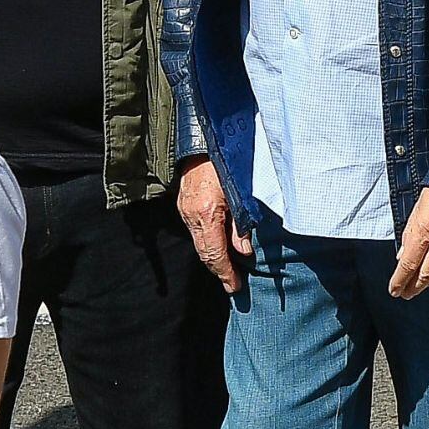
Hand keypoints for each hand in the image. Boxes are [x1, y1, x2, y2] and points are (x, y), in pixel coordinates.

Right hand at [176, 156, 249, 293]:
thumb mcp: (240, 193)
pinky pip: (195, 231)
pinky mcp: (184, 204)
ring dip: (213, 256)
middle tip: (232, 283)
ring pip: (199, 243)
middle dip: (219, 270)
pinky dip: (207, 242)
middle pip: (204, 253)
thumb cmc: (225, 164)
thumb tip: (244, 253)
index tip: (235, 287)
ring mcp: (185, 210)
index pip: (214, 254)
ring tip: (228, 268)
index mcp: (206, 214)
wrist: (203, 140)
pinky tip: (218, 244)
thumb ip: (241, 225)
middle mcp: (191, 215)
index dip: (225, 273)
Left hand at [388, 187, 428, 298]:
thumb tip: (403, 256)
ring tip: (424, 287)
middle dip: (414, 287)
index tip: (395, 290)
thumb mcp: (418, 208)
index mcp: (423, 229)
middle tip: (407, 294)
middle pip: (426, 273)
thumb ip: (410, 234)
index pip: (408, 263)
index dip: (400, 280)